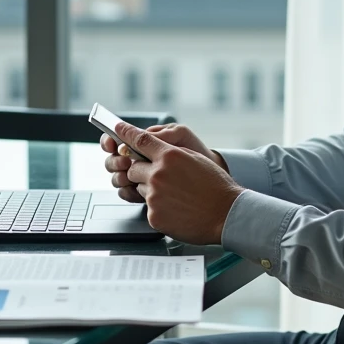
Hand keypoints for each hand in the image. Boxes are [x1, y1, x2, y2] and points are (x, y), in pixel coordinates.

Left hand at [116, 120, 242, 244]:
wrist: (226, 214)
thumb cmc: (215, 186)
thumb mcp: (195, 159)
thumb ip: (171, 153)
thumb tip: (155, 150)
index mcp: (170, 156)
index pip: (140, 140)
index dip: (125, 133)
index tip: (117, 128)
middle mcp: (158, 174)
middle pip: (134, 168)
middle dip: (142, 172)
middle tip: (162, 178)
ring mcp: (154, 196)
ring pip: (140, 189)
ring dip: (152, 191)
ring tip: (175, 196)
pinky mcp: (154, 215)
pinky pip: (149, 208)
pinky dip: (159, 208)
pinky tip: (177, 209)